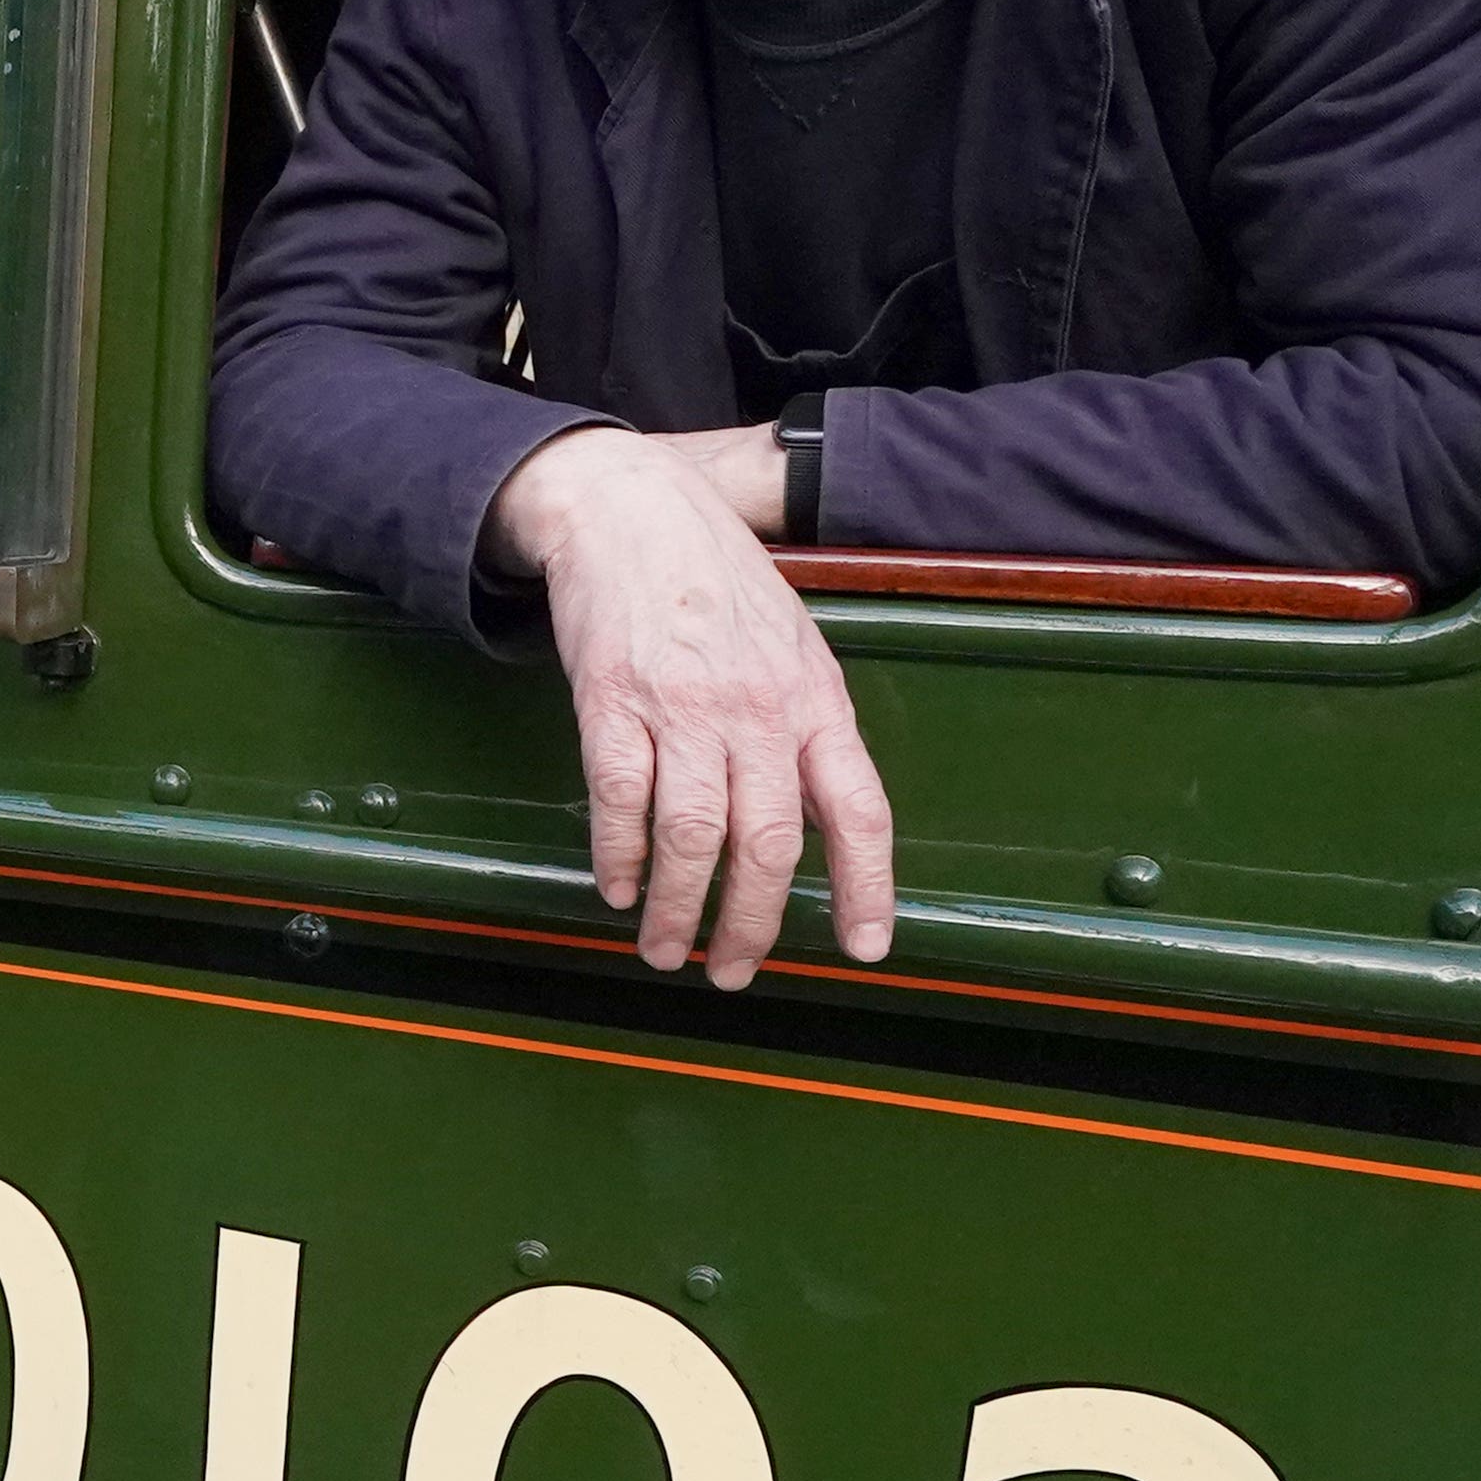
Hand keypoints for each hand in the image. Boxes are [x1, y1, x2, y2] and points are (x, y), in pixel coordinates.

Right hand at [486, 426, 899, 987]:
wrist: (631, 509)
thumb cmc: (716, 580)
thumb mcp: (793, 645)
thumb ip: (807, 727)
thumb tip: (818, 818)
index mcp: (815, 699)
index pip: (859, 809)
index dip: (867, 887)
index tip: (863, 949)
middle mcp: (757, 710)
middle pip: (767, 845)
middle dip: (752, 925)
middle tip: (734, 971)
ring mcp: (683, 707)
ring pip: (690, 838)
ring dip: (678, 910)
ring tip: (668, 949)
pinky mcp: (613, 702)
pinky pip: (621, 801)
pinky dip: (619, 857)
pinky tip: (619, 888)